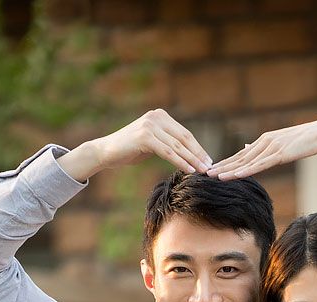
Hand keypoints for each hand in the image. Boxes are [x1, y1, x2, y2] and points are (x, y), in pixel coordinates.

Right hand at [59, 110, 211, 180]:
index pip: (184, 133)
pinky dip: (181, 162)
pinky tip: (190, 171)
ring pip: (178, 146)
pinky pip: (168, 152)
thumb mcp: (152, 142)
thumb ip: (167, 142)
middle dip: (198, 154)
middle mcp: (156, 116)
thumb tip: (187, 152)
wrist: (106, 152)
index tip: (209, 161)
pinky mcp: (145, 137)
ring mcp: (150, 125)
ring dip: (193, 160)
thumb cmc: (129, 150)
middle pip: (184, 138)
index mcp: (160, 116)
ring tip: (203, 171)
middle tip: (210, 167)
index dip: (198, 148)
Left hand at [207, 120, 316, 180]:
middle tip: (205, 174)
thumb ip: (264, 147)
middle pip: (239, 158)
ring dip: (229, 170)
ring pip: (246, 162)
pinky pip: (259, 165)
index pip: (241, 155)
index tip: (213, 169)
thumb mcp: (281, 144)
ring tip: (215, 176)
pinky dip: (245, 170)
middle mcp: (264, 142)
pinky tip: (235, 175)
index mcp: (264, 141)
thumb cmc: (304, 141)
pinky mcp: (279, 154)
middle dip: (222, 166)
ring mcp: (271, 148)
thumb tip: (247, 148)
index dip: (226, 162)